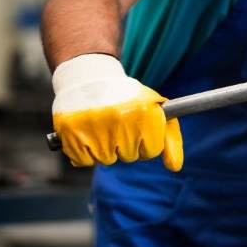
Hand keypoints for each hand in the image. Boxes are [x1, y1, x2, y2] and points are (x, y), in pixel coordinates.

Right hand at [51, 54, 182, 170]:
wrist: (89, 79)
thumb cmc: (127, 99)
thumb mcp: (155, 110)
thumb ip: (170, 139)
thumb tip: (175, 167)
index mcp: (144, 113)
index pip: (151, 151)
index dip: (146, 141)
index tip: (138, 127)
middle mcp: (120, 120)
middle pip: (129, 157)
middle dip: (125, 144)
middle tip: (118, 123)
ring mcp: (94, 127)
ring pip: (106, 160)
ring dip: (105, 148)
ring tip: (102, 125)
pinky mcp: (71, 133)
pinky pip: (84, 161)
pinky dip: (85, 152)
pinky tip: (87, 132)